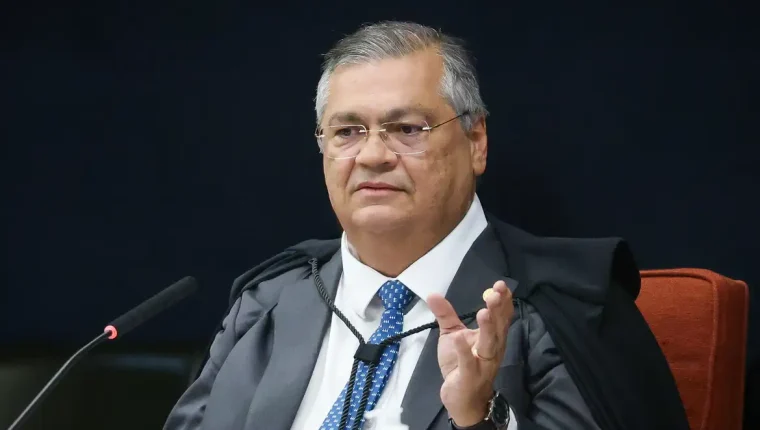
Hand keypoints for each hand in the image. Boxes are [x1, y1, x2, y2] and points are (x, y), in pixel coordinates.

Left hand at [428, 280, 513, 426]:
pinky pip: (468, 363)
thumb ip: (446, 315)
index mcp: (492, 337)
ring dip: (487, 328)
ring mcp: (482, 363)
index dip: (503, 301)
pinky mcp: (469, 376)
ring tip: (484, 311)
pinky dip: (464, 351)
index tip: (500, 285)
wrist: (461, 398)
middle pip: (498, 327)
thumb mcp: (452, 335)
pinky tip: (459, 338)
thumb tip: (433, 294)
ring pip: (489, 344)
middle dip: (498, 309)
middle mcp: (492, 349)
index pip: (501, 317)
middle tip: (495, 292)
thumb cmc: (460, 364)